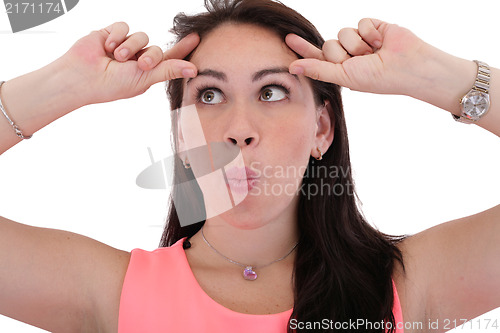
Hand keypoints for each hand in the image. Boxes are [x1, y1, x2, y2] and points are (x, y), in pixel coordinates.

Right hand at [60, 22, 198, 104]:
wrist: (82, 77)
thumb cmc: (112, 85)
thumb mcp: (144, 78)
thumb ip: (168, 70)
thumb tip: (194, 70)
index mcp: (147, 73)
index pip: (169, 59)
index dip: (182, 49)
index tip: (196, 38)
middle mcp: (137, 59)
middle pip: (156, 48)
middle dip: (150, 55)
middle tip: (141, 64)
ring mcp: (124, 46)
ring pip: (141, 36)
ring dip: (130, 47)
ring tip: (117, 58)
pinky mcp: (111, 34)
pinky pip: (124, 26)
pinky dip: (117, 36)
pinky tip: (107, 47)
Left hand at [286, 18, 429, 96]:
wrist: (408, 66)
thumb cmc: (377, 78)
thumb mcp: (344, 76)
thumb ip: (317, 70)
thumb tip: (292, 68)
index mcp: (340, 69)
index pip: (316, 57)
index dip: (303, 49)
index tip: (288, 39)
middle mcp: (348, 54)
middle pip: (328, 45)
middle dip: (341, 53)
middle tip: (360, 61)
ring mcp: (359, 40)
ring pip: (342, 33)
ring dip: (357, 44)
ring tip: (373, 53)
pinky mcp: (371, 26)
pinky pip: (359, 22)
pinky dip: (369, 32)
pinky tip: (381, 42)